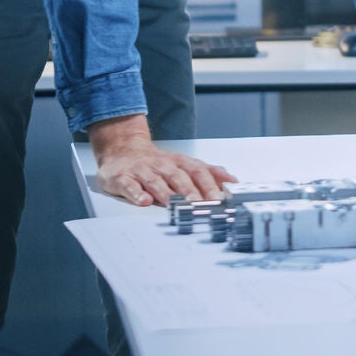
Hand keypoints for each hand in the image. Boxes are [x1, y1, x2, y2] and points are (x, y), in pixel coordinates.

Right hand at [90, 114, 235, 206]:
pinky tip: (144, 201)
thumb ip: (209, 173)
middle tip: (201, 204)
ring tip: (176, 205)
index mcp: (179, 162)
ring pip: (156, 181)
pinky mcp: (123, 178)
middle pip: (179, 176)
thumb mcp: (185, 164)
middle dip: (191, 190)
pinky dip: (137, 193)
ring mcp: (142, 171)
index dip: (209, 184)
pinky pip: (130, 185)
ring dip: (167, 194)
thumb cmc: (158, 163)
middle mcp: (163, 165)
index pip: (198, 171)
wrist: (123, 150)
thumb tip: (232, 182)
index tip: (220, 198)